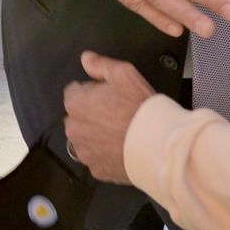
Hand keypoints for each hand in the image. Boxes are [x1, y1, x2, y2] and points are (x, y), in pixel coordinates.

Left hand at [64, 52, 155, 184]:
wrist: (156, 143)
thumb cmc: (138, 105)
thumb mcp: (124, 74)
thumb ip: (100, 65)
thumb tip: (84, 58)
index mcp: (75, 104)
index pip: (74, 93)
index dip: (92, 91)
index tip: (109, 95)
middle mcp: (73, 130)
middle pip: (77, 118)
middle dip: (90, 115)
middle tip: (115, 114)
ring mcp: (84, 153)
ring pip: (85, 140)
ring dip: (95, 136)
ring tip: (119, 133)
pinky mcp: (96, 171)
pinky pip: (96, 159)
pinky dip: (104, 155)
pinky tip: (121, 150)